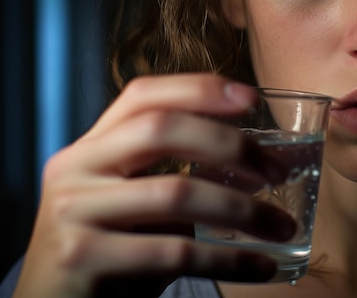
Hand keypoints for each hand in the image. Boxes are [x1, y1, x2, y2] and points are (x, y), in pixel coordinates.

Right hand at [12, 74, 295, 297]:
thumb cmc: (114, 252)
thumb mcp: (141, 205)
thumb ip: (184, 176)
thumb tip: (267, 162)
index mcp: (90, 147)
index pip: (142, 96)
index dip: (198, 89)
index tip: (252, 98)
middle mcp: (74, 168)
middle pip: (161, 129)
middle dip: (231, 146)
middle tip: (279, 172)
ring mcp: (73, 212)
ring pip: (176, 192)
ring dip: (244, 210)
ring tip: (282, 227)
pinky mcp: (83, 258)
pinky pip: (175, 252)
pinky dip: (229, 260)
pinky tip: (261, 266)